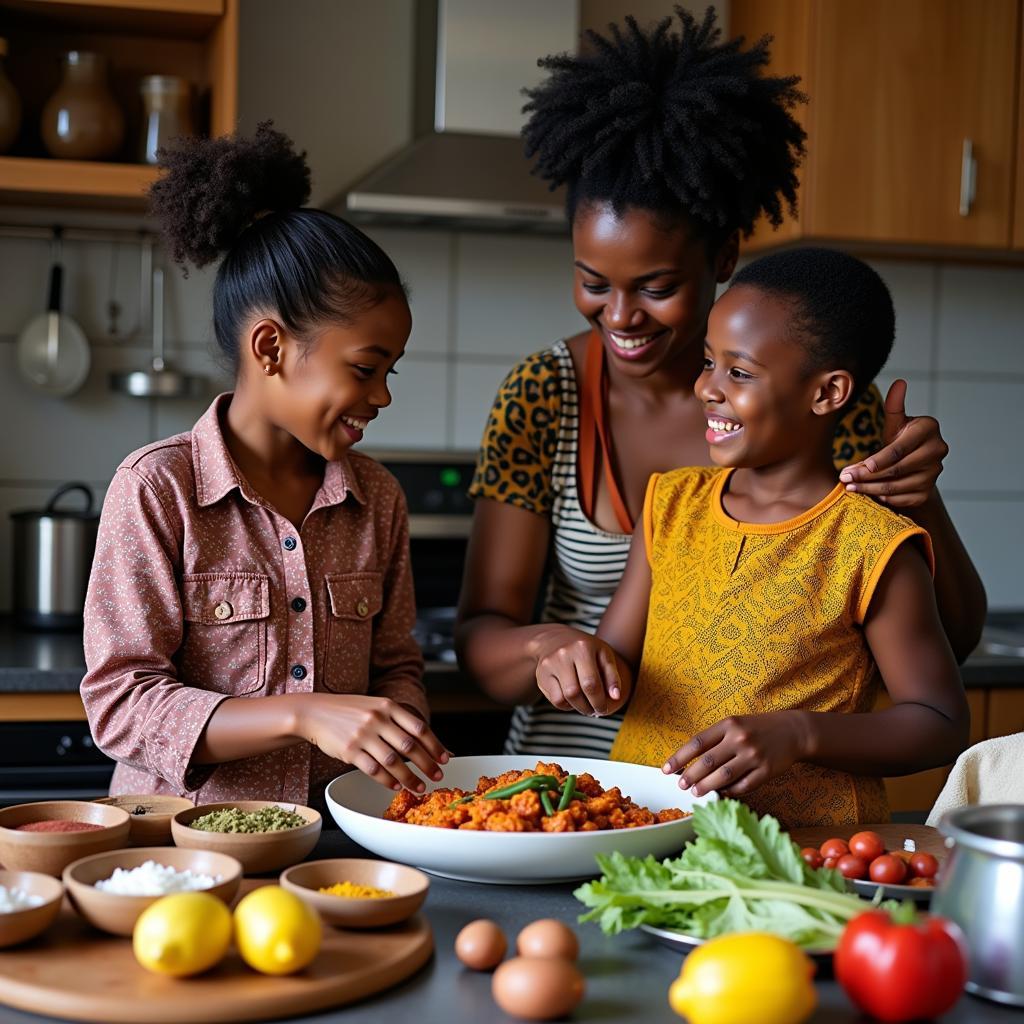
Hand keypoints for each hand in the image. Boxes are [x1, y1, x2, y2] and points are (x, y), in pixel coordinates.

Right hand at [298, 694, 448, 792]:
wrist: (315, 712)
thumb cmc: (350, 711)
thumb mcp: (375, 706)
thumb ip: (397, 720)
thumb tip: (424, 740)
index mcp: (387, 706)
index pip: (419, 727)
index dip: (434, 745)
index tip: (444, 759)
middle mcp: (377, 719)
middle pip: (410, 746)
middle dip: (427, 764)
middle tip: (437, 776)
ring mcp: (363, 735)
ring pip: (393, 761)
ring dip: (409, 777)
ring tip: (419, 787)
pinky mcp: (349, 750)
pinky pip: (373, 770)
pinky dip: (387, 780)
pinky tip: (395, 786)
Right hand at [531, 626, 622, 716]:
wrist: (555, 638)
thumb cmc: (585, 649)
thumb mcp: (603, 654)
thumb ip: (612, 675)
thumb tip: (616, 697)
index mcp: (582, 648)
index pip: (591, 683)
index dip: (599, 701)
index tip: (604, 709)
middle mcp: (563, 654)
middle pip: (574, 692)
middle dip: (588, 707)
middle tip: (596, 710)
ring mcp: (549, 664)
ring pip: (563, 698)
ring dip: (578, 708)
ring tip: (586, 706)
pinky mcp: (540, 675)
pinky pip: (554, 700)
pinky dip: (566, 705)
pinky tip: (574, 700)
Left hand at [663, 711, 808, 796]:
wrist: (793, 731)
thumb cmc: (757, 729)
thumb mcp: (735, 724)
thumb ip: (714, 739)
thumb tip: (689, 761)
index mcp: (729, 725)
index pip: (697, 742)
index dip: (679, 757)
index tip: (666, 769)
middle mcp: (740, 739)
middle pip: (708, 761)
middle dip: (690, 775)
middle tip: (680, 785)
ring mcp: (754, 756)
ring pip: (724, 776)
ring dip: (706, 786)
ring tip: (695, 792)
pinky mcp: (767, 771)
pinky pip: (743, 786)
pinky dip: (729, 791)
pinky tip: (720, 793)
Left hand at [838, 379, 947, 508]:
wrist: (914, 461)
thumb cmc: (901, 437)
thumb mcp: (897, 421)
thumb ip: (895, 405)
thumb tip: (899, 382)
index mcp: (929, 429)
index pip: (899, 449)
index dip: (878, 460)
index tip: (859, 466)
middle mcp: (937, 451)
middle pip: (896, 469)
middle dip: (867, 476)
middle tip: (845, 478)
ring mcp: (934, 474)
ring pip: (897, 487)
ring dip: (870, 489)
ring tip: (850, 486)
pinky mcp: (928, 491)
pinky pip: (902, 499)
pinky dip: (884, 498)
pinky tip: (869, 494)